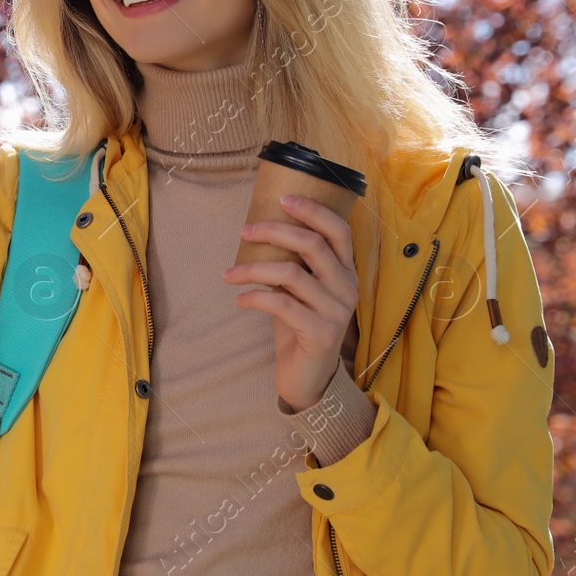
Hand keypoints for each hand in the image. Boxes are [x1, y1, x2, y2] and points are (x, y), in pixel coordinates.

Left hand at [223, 194, 358, 411]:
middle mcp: (347, 289)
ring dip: (252, 269)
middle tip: (244, 231)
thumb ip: (291, 263)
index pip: (339, 231)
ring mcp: (337, 312)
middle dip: (274, 231)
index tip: (283, 198)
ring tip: (228, 274)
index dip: (313, 210)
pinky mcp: (321, 334)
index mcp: (345, 272)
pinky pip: (282, 305)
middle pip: (313, 244)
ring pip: (291, 274)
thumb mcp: (297, 290)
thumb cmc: (298, 325)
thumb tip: (258, 229)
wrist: (308, 377)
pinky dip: (255, 297)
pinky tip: (239, 299)